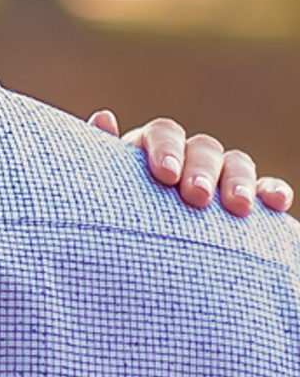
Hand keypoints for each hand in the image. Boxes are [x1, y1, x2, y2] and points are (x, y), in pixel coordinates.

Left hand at [93, 112, 292, 217]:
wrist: (137, 260)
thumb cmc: (114, 224)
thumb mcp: (104, 193)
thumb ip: (100, 162)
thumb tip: (102, 117)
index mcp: (149, 153)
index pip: (163, 134)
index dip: (165, 148)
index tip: (165, 174)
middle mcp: (187, 158)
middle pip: (203, 146)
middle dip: (201, 169)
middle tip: (195, 196)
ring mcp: (219, 177)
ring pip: (236, 162)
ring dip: (238, 180)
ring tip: (237, 207)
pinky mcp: (247, 199)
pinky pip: (265, 188)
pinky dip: (272, 191)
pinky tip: (276, 204)